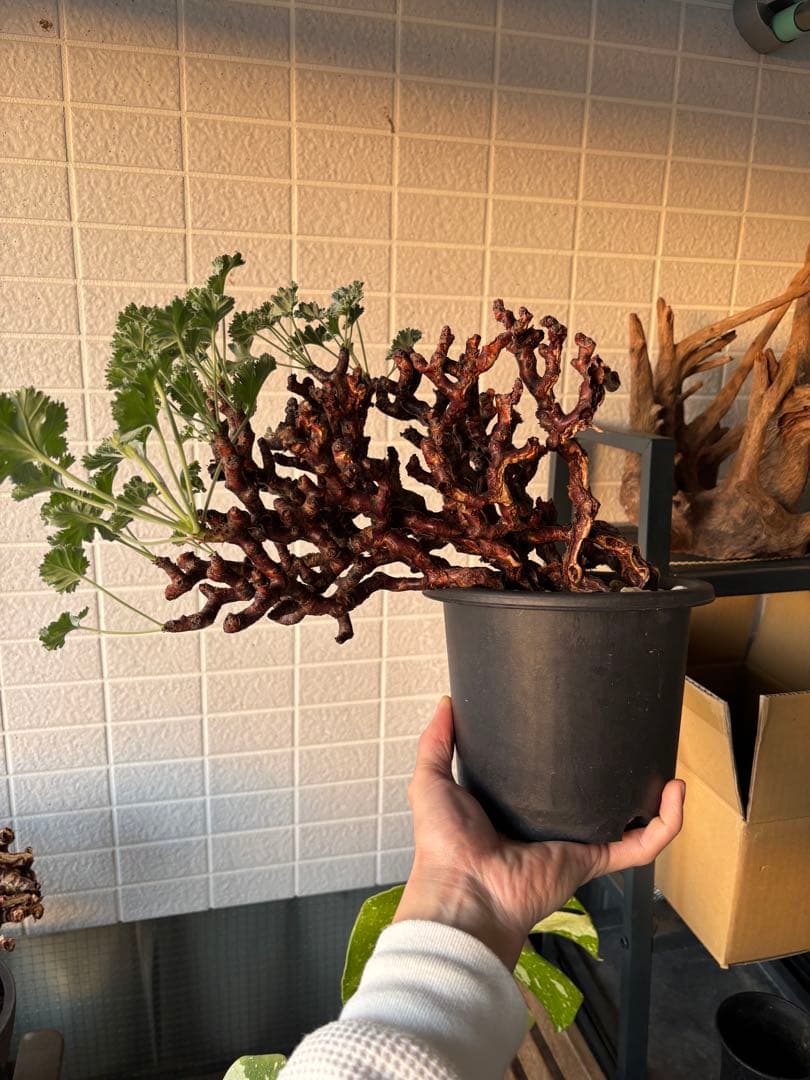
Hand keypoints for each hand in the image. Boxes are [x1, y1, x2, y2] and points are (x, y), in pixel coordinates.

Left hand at [393, 695, 684, 969]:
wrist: (463, 891)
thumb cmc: (444, 843)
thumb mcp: (431, 780)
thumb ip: (437, 742)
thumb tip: (448, 702)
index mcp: (515, 807)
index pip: (551, 780)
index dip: (570, 755)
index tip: (587, 723)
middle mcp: (550, 825)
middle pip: (595, 799)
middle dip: (619, 776)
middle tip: (634, 739)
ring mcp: (576, 844)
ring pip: (627, 822)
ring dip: (655, 800)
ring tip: (669, 766)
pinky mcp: (593, 861)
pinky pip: (640, 846)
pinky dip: (666, 825)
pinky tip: (678, 794)